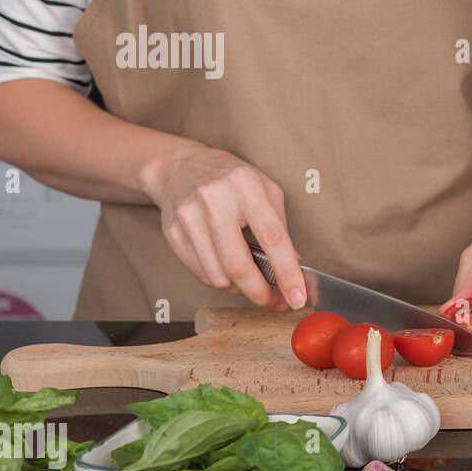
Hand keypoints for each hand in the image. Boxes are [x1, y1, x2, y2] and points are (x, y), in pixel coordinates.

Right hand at [143, 142, 305, 308]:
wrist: (180, 167)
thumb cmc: (231, 180)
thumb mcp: (266, 190)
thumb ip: (281, 227)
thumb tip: (294, 267)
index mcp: (246, 187)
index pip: (272, 238)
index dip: (287, 273)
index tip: (298, 297)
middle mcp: (215, 202)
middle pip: (238, 265)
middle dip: (260, 293)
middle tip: (276, 303)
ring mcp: (189, 218)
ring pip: (218, 276)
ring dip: (240, 289)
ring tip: (252, 283)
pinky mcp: (173, 234)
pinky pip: (201, 273)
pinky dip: (221, 281)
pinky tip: (230, 272)